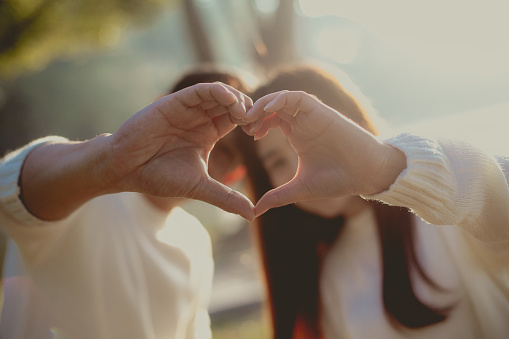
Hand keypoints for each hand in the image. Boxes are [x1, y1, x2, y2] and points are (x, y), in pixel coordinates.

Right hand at [106, 82, 254, 219]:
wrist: (126, 169)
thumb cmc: (159, 176)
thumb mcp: (200, 187)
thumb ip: (226, 197)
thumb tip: (252, 215)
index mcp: (208, 134)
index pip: (236, 120)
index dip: (250, 122)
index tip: (260, 132)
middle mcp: (199, 119)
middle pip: (231, 104)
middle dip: (247, 109)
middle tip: (256, 120)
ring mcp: (188, 109)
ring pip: (218, 94)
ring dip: (235, 99)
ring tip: (244, 112)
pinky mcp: (175, 103)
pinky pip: (200, 91)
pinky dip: (216, 91)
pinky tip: (228, 99)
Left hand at [242, 91, 405, 216]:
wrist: (367, 174)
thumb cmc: (338, 180)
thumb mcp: (300, 188)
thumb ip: (278, 196)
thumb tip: (256, 211)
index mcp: (297, 134)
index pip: (270, 119)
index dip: (255, 123)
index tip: (246, 136)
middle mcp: (303, 122)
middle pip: (272, 106)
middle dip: (255, 112)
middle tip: (243, 124)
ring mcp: (312, 116)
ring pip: (282, 98)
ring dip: (264, 104)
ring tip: (252, 117)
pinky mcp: (322, 112)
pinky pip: (298, 97)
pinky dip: (282, 99)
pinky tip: (269, 109)